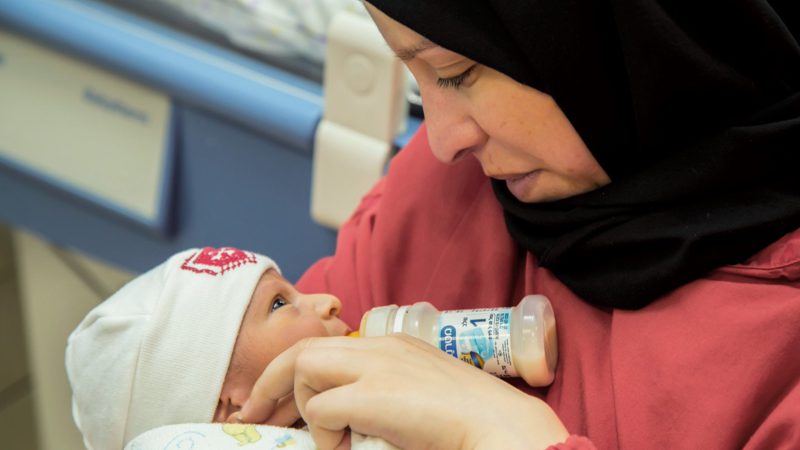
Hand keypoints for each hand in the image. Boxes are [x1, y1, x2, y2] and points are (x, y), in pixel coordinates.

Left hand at [237, 334, 568, 449]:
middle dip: (270, 381)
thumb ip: (383, 399)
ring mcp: (376, 365)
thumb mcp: (418, 398)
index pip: (329, 346)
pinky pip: (321, 409)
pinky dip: (323, 433)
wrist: (500, 427)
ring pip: (305, 368)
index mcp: (392, 345)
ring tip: (321, 440)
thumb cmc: (467, 421)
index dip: (295, 373)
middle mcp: (380, 346)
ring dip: (303, 407)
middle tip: (253, 412)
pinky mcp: (373, 392)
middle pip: (304, 349)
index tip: (276, 401)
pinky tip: (346, 447)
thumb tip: (345, 422)